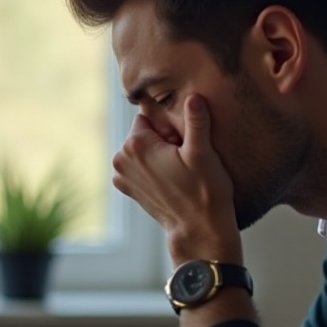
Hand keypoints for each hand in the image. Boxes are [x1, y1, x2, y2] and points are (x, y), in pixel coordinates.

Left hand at [112, 95, 239, 263]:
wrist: (199, 230)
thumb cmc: (204, 192)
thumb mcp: (203, 152)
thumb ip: (196, 120)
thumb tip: (194, 97)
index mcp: (135, 145)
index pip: (148, 116)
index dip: (169, 127)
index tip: (183, 145)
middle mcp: (121, 160)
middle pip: (144, 133)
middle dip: (162, 140)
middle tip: (183, 160)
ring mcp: (122, 177)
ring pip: (142, 150)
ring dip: (158, 155)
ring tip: (179, 172)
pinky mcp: (129, 190)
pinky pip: (141, 166)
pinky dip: (153, 169)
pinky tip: (172, 181)